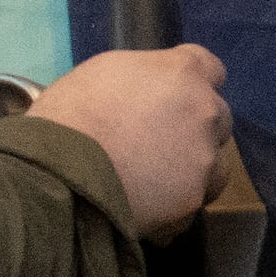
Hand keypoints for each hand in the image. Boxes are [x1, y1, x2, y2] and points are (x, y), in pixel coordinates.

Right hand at [32, 44, 231, 242]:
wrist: (58, 173)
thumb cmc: (68, 116)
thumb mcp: (103, 75)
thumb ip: (142, 80)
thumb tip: (146, 94)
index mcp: (182, 73)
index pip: (211, 69)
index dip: (193, 85)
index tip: (176, 99)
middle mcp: (204, 110)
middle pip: (217, 116)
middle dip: (195, 128)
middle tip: (159, 143)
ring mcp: (204, 157)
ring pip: (215, 163)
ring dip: (194, 168)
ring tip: (156, 182)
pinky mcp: (194, 198)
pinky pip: (194, 200)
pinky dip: (178, 203)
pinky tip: (149, 207)